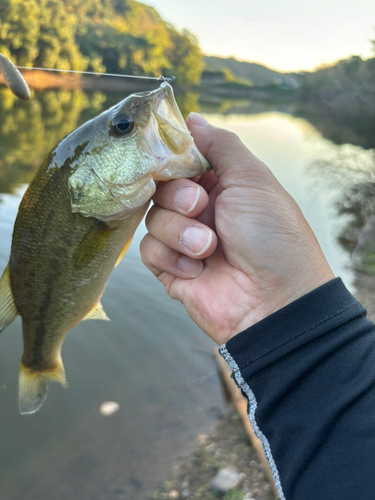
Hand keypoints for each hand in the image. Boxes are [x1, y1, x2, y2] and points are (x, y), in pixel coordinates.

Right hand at [140, 113, 333, 344]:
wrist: (275, 302)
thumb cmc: (271, 236)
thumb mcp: (252, 179)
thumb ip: (220, 145)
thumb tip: (191, 118)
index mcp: (221, 185)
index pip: (180, 161)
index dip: (170, 159)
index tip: (166, 159)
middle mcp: (201, 210)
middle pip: (160, 188)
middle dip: (177, 196)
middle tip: (199, 205)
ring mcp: (185, 241)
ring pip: (153, 219)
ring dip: (179, 232)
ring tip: (208, 248)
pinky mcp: (172, 270)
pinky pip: (148, 251)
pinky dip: (171, 258)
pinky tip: (197, 270)